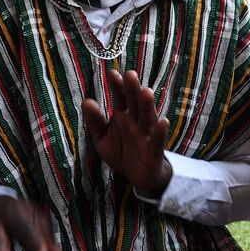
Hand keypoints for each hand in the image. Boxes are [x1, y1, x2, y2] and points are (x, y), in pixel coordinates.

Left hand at [80, 69, 172, 197]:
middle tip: (130, 74)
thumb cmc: (121, 152)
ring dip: (147, 105)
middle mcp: (135, 121)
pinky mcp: (154, 149)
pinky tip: (163, 122)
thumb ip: (95, 121)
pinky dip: (160, 131)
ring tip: (146, 92)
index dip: (117, 86)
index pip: (120, 98)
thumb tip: (86, 101)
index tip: (112, 73)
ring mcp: (146, 134)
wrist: (136, 177)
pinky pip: (157, 139)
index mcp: (122, 116)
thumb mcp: (102, 138)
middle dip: (132, 89)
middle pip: (135, 103)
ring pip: (147, 117)